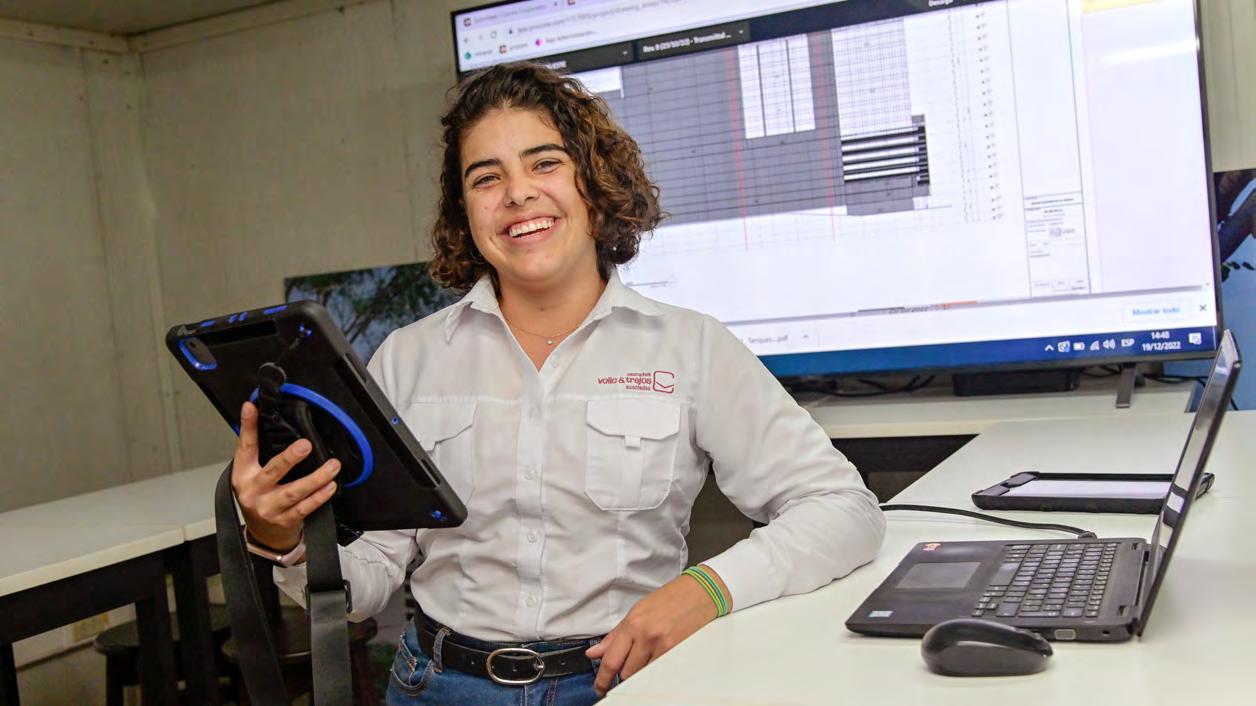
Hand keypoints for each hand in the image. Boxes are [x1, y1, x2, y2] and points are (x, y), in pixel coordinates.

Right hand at [231, 401, 340, 549]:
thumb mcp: (251, 474)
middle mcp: (253, 492)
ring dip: (316, 478)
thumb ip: (257, 450)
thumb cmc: (259, 498)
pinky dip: (319, 497)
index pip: (245, 448)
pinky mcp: (285, 521)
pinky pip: (305, 508)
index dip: (248, 427)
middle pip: (272, 472)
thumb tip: (263, 416)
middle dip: (289, 458)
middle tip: (305, 445)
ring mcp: (269, 508)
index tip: (252, 408)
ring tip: (332, 465)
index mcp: (243, 475)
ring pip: (294, 491)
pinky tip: (330, 486)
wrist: (262, 535)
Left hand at [585, 566, 729, 695]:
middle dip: (623, 674)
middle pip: (626, 672)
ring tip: (646, 658)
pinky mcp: (677, 652)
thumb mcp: (636, 612)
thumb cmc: (668, 599)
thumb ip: (614, 636)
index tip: (599, 687)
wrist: (698, 593)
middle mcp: (646, 637)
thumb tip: (594, 653)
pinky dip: (655, 670)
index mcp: (632, 624)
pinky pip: (659, 671)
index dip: (602, 679)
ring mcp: (663, 646)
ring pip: (643, 674)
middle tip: (627, 668)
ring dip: (640, 671)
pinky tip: (658, 659)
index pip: (611, 660)